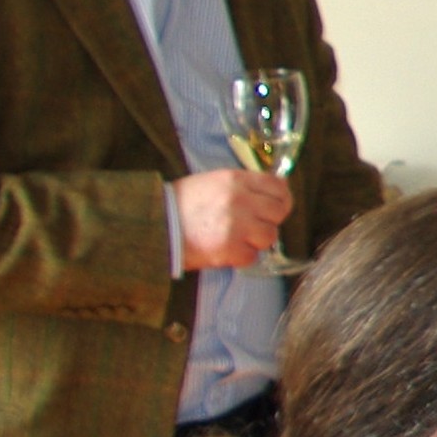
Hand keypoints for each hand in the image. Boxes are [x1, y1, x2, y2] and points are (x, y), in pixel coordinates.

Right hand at [171, 169, 293, 270]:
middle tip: (253, 225)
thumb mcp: (214, 182)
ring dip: (255, 240)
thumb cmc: (184, 204)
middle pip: (279, 212)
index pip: (278, 187)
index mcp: (236, 180)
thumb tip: (278, 189)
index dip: (281, 198)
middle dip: (269, 220)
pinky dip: (241, 257)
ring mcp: (237, 225)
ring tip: (235, 238)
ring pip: (269, 236)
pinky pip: (252, 256)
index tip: (276, 206)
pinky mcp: (230, 249)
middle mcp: (240, 200)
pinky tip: (224, 249)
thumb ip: (245, 185)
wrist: (156, 225)